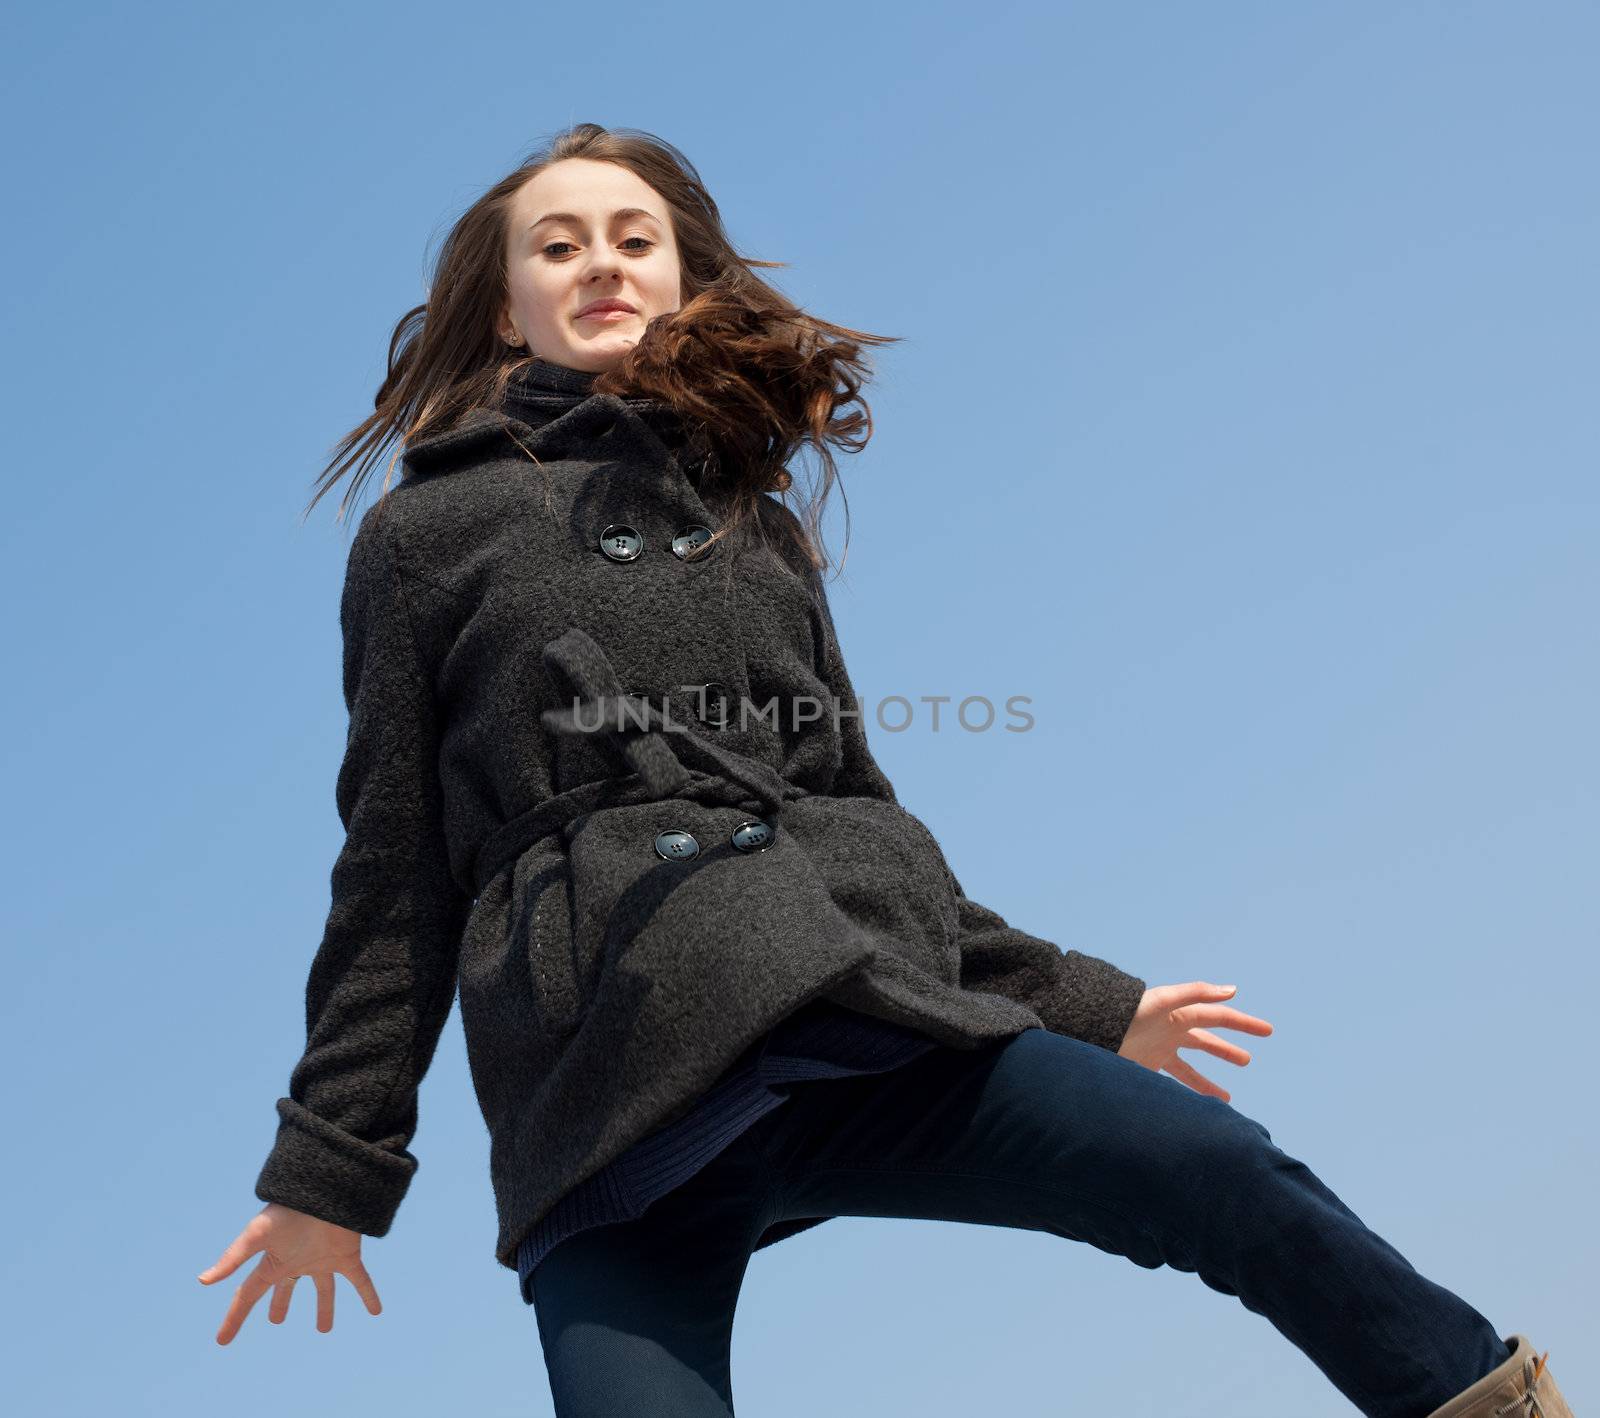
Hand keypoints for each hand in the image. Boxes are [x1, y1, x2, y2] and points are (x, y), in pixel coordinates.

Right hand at [197, 1203, 381, 1343]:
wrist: (326, 1187)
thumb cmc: (289, 1209)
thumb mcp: (256, 1235)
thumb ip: (232, 1258)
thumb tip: (202, 1281)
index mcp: (274, 1261)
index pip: (248, 1294)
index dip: (234, 1318)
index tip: (221, 1341)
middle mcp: (298, 1262)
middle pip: (287, 1288)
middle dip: (280, 1303)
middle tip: (277, 1320)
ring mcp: (323, 1260)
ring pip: (324, 1289)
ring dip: (325, 1308)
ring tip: (324, 1329)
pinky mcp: (348, 1255)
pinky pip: (360, 1279)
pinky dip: (368, 1295)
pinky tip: (376, 1311)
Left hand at [1116, 981, 1272, 1102]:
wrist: (1093, 1029)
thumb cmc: (1128, 1012)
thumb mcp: (1164, 999)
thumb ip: (1196, 993)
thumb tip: (1232, 989)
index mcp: (1181, 1014)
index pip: (1219, 1017)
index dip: (1243, 1023)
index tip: (1268, 1031)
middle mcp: (1172, 1032)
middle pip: (1206, 1042)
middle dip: (1227, 1050)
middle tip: (1247, 1061)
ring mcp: (1159, 1050)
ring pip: (1190, 1069)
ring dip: (1208, 1083)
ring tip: (1225, 1099)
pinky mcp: (1145, 1066)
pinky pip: (1171, 1083)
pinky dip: (1184, 1094)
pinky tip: (1193, 1107)